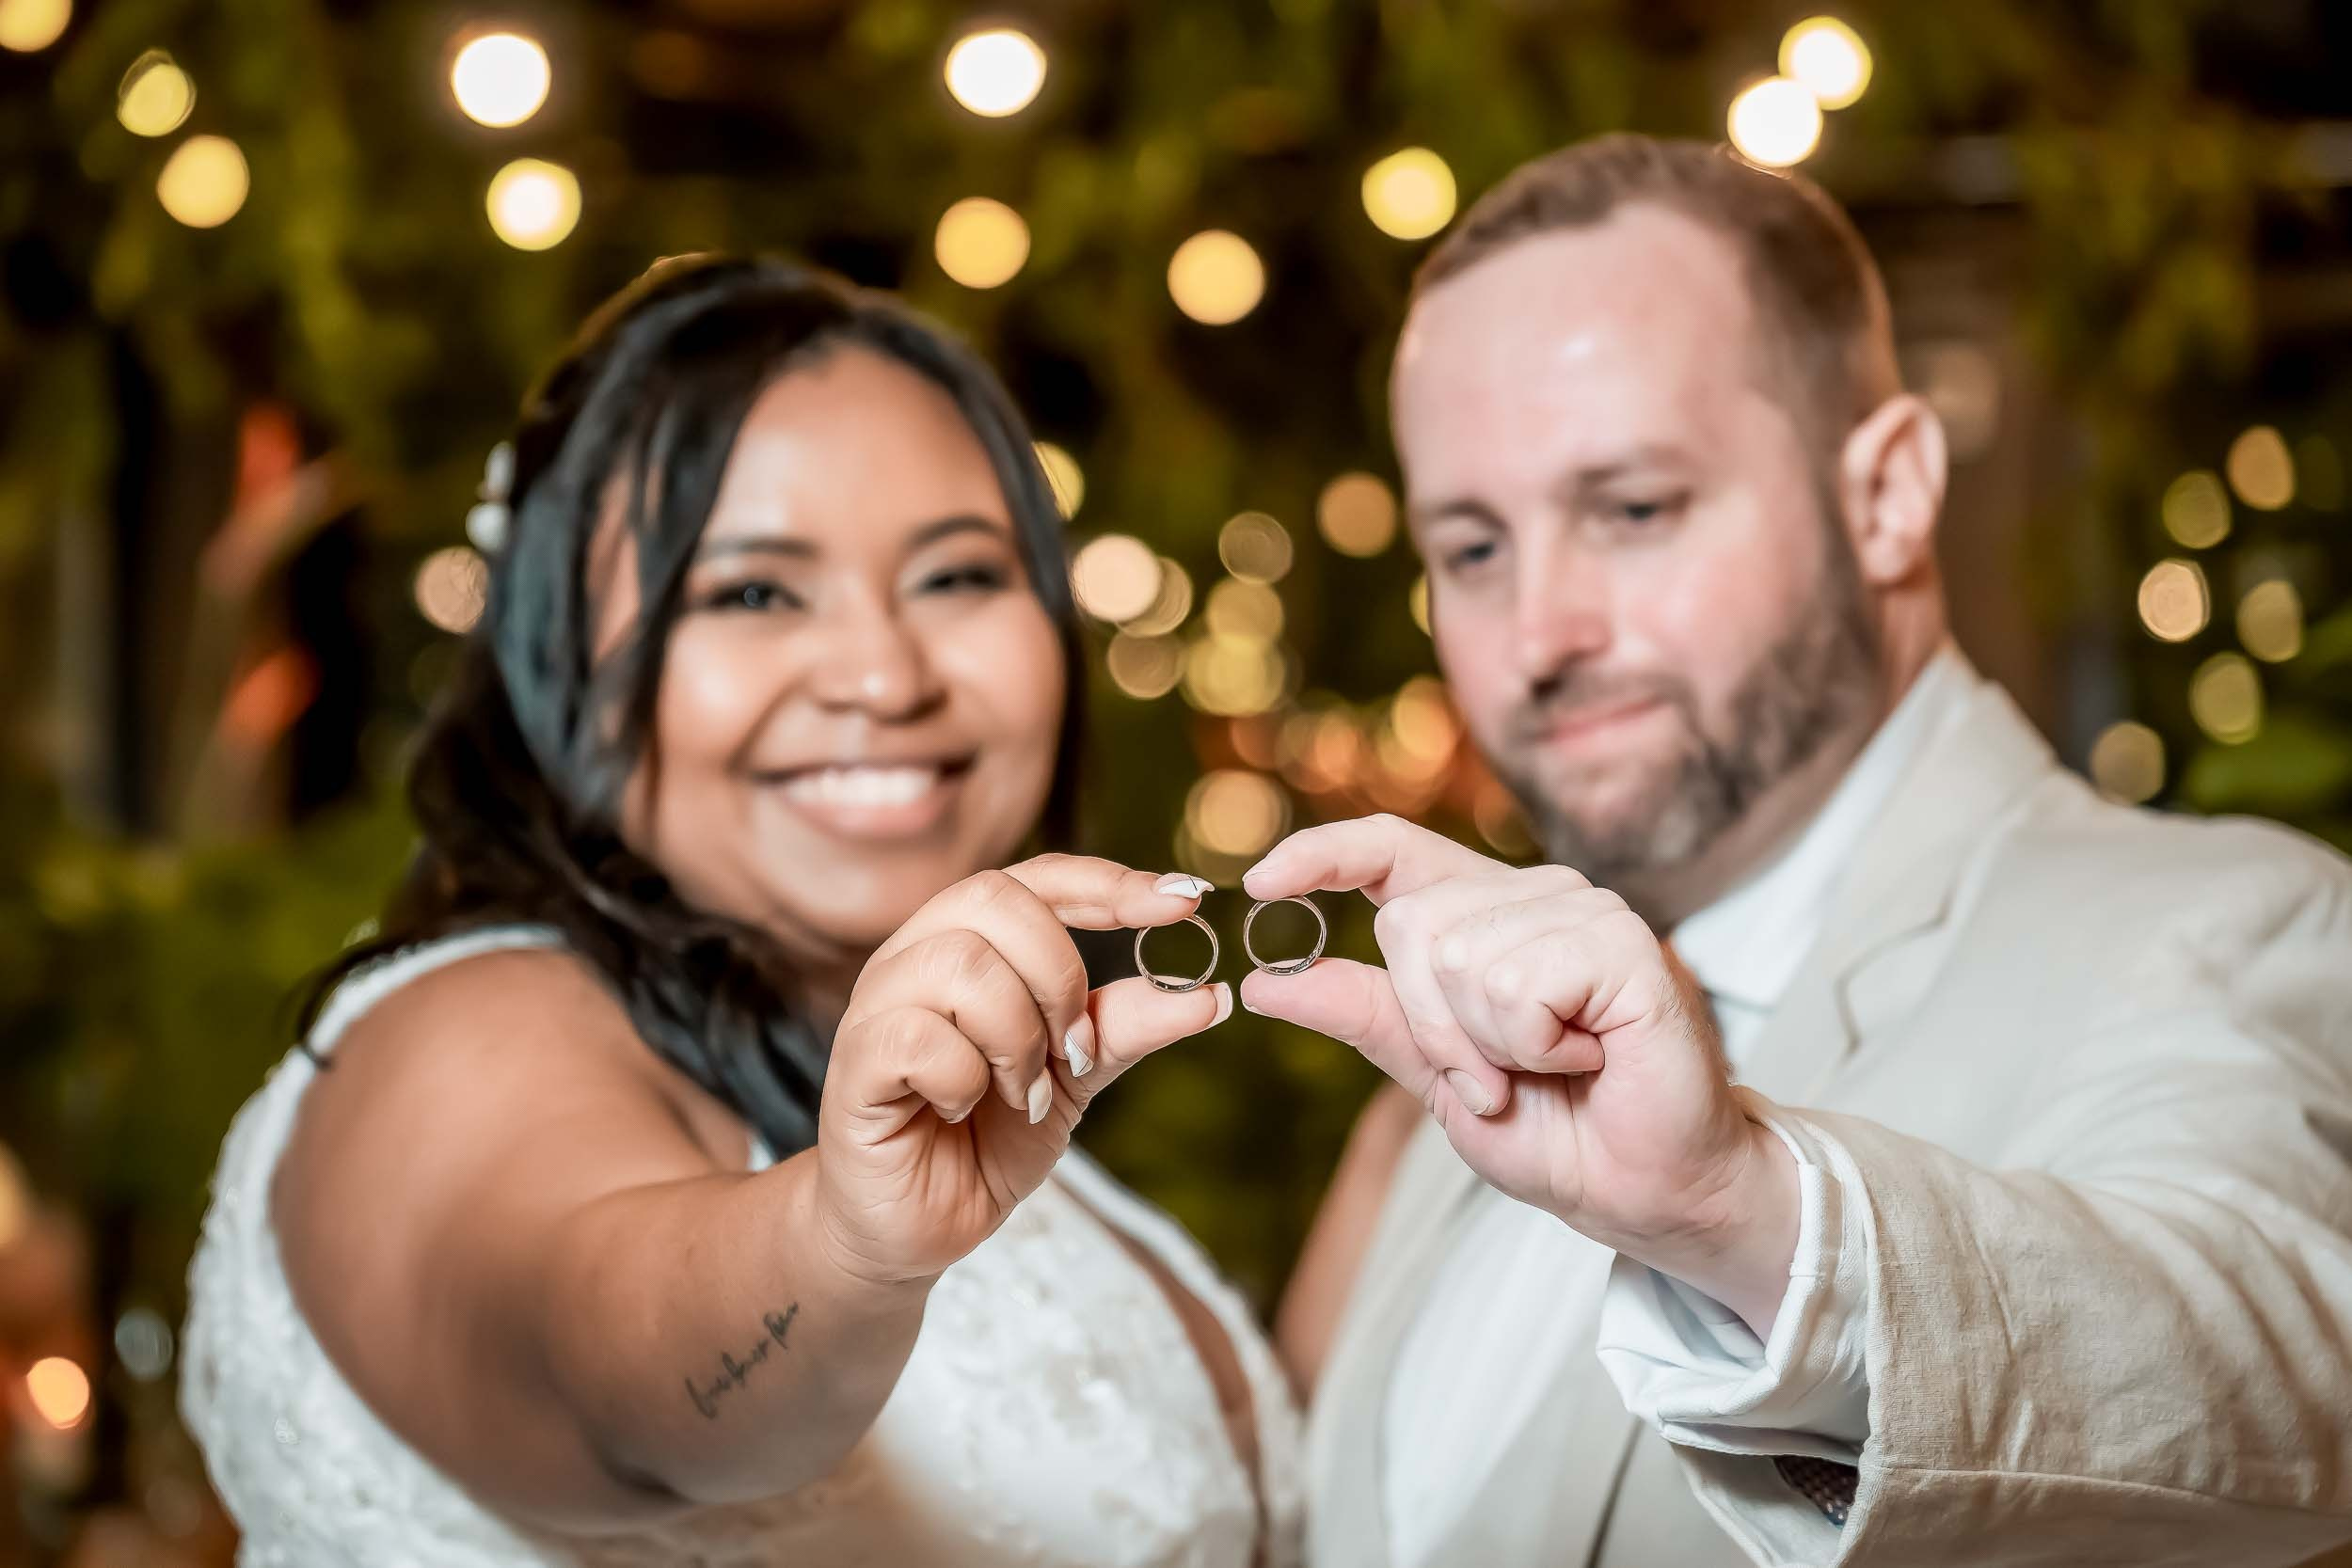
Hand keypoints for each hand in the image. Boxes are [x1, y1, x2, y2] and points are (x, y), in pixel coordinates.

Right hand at [813, 856, 1227, 1286]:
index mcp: (970, 941)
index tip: (1183, 905)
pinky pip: (920, 1038)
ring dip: (1016, 1038)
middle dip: (1059, 975)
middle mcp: (917, 955)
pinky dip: (966, 1080)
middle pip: (996, 899)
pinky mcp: (855, 1062)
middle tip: (1071, 1048)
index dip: (1110, 883)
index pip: (1039, 878)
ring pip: (962, 965)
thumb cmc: (986, 1139)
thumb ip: (1124, 1029)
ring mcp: (878, 1005)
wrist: (918, 1228)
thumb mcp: (1075, 1079)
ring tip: (1020, 1092)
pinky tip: (962, 1110)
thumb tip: (1209, 994)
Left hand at [1240, 815, 1798, 1330]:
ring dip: (1488, 1045)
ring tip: (1549, 1069)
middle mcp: (1536, 895)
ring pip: (1459, 957)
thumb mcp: (1435, 1077)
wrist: (1648, 1191)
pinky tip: (1587, 1057)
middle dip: (1435, 1027)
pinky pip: (1517, 984)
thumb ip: (1365, 1017)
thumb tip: (1264, 983)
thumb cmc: (1558, 1131)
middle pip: (1411, 924)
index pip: (1393, 848)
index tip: (1259, 882)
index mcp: (1486, 914)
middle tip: (1499, 1077)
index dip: (1324, 853)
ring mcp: (1584, 910)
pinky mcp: (1623, 942)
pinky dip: (1534, 1044)